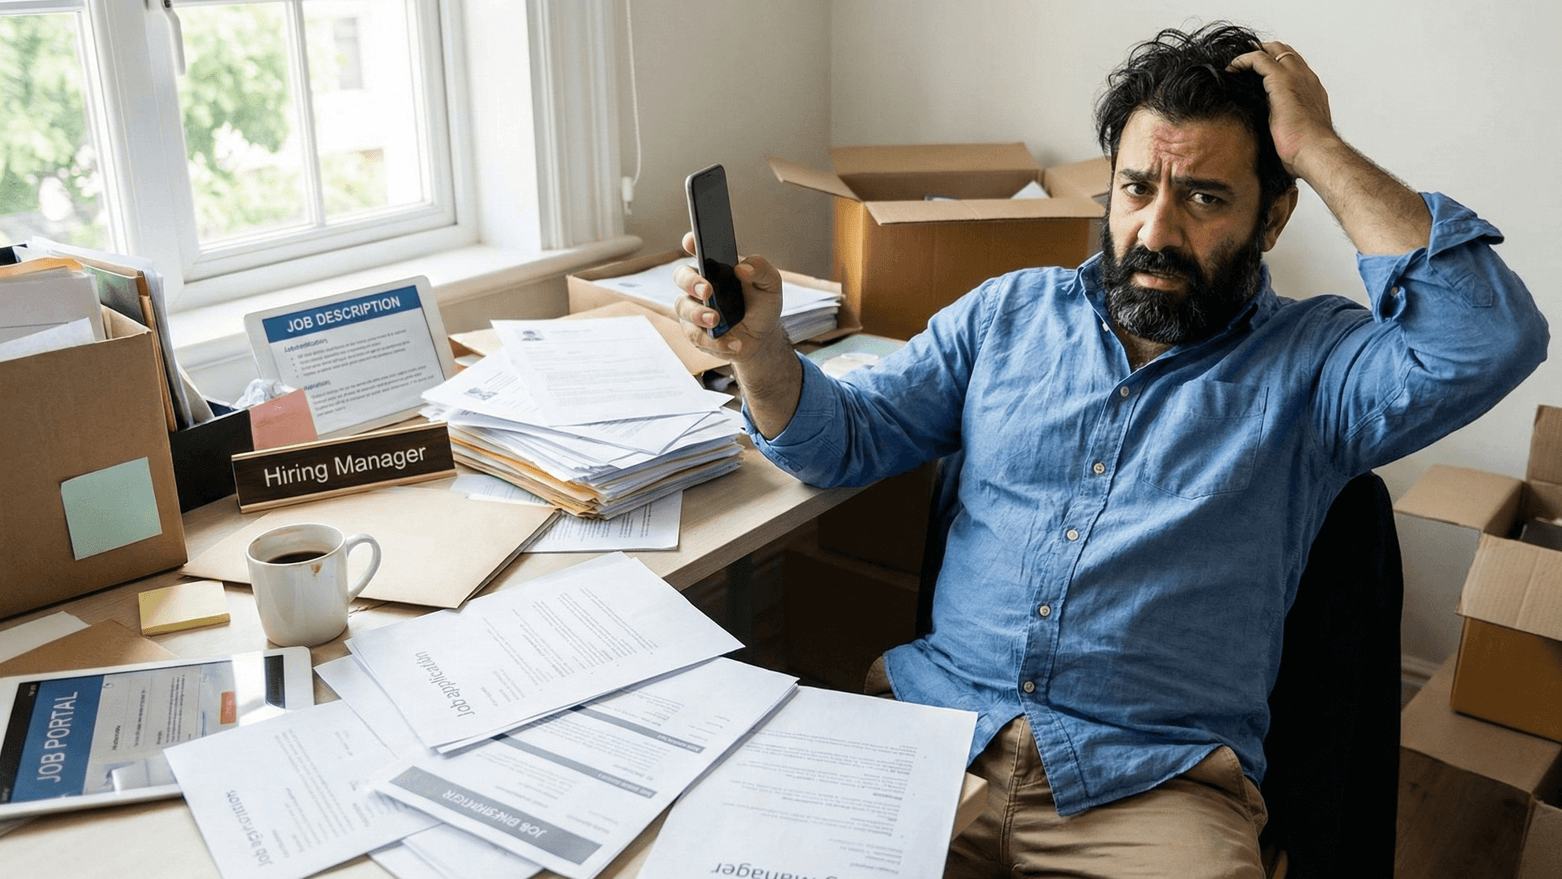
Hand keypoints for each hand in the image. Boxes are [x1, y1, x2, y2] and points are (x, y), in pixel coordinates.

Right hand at [672, 231, 786, 361]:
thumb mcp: (771, 286)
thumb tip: (743, 268)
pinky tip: (734, 343)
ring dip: (698, 315)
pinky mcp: (696, 333)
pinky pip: (696, 337)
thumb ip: (762, 271)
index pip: (698, 249)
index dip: (692, 243)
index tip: (692, 241)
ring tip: (716, 321)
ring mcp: (694, 309)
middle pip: (681, 276)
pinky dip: (716, 342)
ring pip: (683, 308)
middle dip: (691, 282)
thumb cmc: (762, 305)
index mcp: (716, 267)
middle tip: (707, 291)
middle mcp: (700, 285)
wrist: (762, 337)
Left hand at [1227, 41, 1340, 180]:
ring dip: (1253, 53)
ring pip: (1274, 50)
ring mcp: (1296, 77)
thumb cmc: (1306, 152)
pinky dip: (1243, 60)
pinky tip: (1231, 69)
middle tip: (1243, 62)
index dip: (1276, 65)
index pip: (1295, 68)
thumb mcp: (1295, 133)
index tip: (1256, 73)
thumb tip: (1270, 132)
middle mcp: (1307, 79)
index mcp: (1312, 91)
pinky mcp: (1282, 81)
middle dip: (1264, 52)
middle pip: (1286, 53)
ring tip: (1235, 63)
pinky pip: (1259, 59)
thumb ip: (1284, 124)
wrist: (1315, 152)